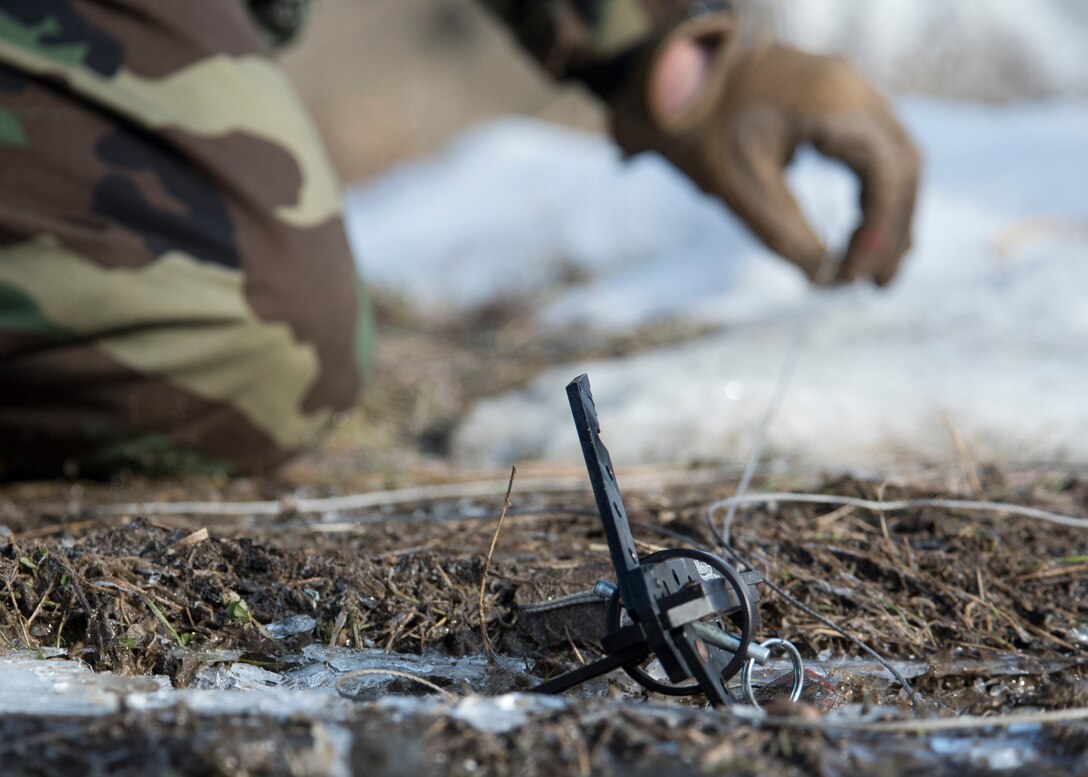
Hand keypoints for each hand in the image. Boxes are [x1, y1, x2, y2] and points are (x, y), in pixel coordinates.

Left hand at [609, 16, 920, 284]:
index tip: (854, 278)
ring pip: (895, 158)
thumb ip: (785, 235)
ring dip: (889, 214)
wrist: (678, 81)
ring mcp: (850, 90)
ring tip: (873, 269)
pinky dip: (873, 193)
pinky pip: (874, 150)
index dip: (879, 233)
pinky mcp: (839, 101)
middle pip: (903, 166)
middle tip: (878, 284)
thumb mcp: (739, 188)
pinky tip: (862, 232)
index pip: (888, 173)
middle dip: (893, 229)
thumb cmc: (703, 129)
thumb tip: (825, 279)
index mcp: (834, 102)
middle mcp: (854, 89)